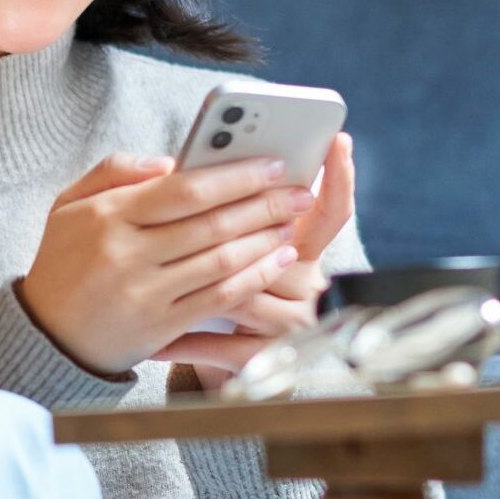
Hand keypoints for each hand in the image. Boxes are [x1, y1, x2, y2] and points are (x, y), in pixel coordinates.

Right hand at [15, 149, 316, 377]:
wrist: (46, 334)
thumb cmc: (63, 262)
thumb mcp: (68, 204)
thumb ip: (114, 171)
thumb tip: (170, 162)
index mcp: (107, 216)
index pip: (185, 189)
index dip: (236, 175)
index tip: (272, 163)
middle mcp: (127, 253)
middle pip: (211, 222)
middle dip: (265, 203)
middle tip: (299, 190)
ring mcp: (145, 293)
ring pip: (221, 259)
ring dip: (265, 238)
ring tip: (292, 221)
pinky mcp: (160, 326)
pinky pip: (219, 297)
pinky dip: (254, 276)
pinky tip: (277, 260)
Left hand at [161, 133, 355, 386]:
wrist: (212, 344)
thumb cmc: (213, 276)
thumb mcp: (230, 239)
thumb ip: (221, 202)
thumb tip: (190, 167)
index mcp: (303, 248)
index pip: (333, 210)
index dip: (340, 179)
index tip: (337, 141)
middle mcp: (306, 285)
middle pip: (282, 249)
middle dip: (241, 227)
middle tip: (206, 204)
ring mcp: (287, 324)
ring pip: (247, 294)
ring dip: (204, 281)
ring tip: (164, 267)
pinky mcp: (258, 357)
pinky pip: (224, 347)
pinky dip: (189, 342)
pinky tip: (159, 341)